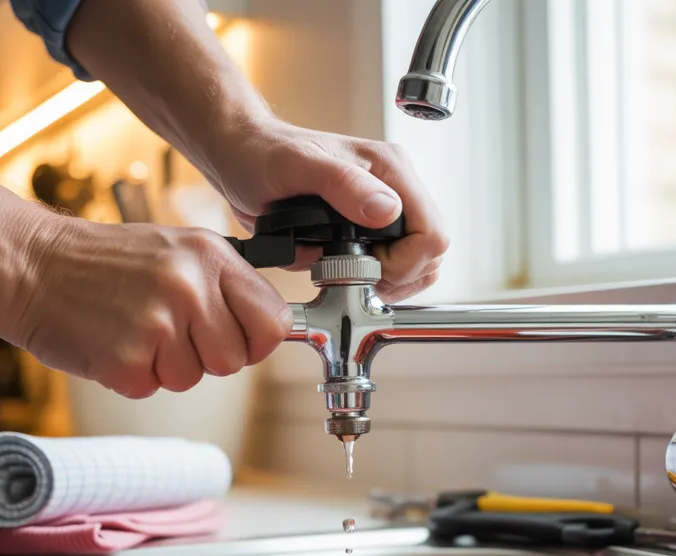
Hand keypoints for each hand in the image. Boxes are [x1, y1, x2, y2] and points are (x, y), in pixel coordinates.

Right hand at [10, 217, 291, 397]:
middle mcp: (190, 287)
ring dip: (164, 365)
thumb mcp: (176, 251)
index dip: (257, 340)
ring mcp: (158, 324)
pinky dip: (131, 375)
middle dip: (206, 357)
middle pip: (235, 360)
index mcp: (211, 256)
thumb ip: (224, 286)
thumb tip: (273, 327)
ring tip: (133, 329)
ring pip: (193, 378)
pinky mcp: (127, 359)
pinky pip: (151, 387)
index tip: (238, 340)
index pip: (273, 321)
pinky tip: (111, 341)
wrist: (30, 264)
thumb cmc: (105, 262)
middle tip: (168, 331)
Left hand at [210, 119, 449, 302]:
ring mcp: (384, 211)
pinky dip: (371, 279)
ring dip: (385, 281)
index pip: (432, 234)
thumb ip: (344, 185)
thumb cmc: (265, 154)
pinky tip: (341, 269)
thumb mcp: (298, 166)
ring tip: (346, 273)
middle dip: (396, 276)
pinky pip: (391, 267)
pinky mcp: (370, 229)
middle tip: (354, 274)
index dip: (404, 263)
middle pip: (430, 254)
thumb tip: (387, 209)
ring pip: (417, 265)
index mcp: (390, 169)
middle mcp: (394, 189)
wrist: (243, 157)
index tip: (366, 266)